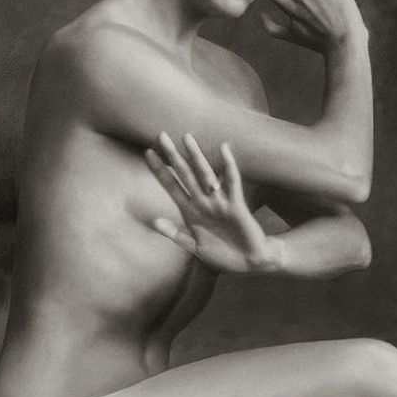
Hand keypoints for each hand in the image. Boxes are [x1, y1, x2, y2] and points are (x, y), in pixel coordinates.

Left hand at [144, 133, 283, 274]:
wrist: (249, 262)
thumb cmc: (222, 255)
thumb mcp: (195, 248)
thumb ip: (176, 235)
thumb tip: (155, 222)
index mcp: (190, 212)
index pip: (172, 186)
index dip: (160, 170)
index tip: (147, 152)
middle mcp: (203, 202)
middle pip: (185, 174)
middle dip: (173, 156)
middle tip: (161, 135)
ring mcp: (219, 202)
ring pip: (205, 174)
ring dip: (196, 156)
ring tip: (186, 138)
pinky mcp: (236, 205)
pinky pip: (232, 182)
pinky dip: (228, 166)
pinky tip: (225, 149)